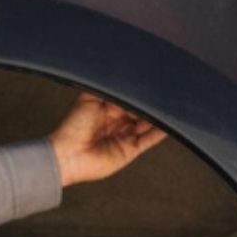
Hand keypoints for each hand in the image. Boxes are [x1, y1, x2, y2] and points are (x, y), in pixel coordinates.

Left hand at [47, 91, 167, 187]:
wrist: (67, 155)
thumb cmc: (72, 127)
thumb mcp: (90, 98)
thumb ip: (108, 89)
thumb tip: (126, 82)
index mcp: (108, 109)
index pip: (130, 98)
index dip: (139, 92)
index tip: (150, 83)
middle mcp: (118, 123)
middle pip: (141, 110)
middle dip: (150, 103)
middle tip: (161, 93)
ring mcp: (125, 137)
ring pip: (148, 124)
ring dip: (158, 116)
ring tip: (169, 105)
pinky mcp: (130, 150)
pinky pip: (149, 140)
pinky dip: (161, 132)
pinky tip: (170, 123)